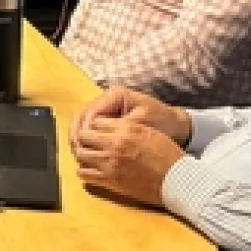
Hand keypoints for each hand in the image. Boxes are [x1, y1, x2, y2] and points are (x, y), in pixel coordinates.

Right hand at [72, 86, 191, 149]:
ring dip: (78, 139)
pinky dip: (85, 140)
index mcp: (115, 95)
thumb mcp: (143, 123)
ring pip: (81, 123)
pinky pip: (88, 129)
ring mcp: (105, 109)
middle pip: (81, 116)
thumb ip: (121, 126)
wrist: (174, 124)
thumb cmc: (161, 121)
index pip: (91, 113)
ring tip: (78, 155)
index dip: (84, 131)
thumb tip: (100, 134)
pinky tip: (85, 153)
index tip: (82, 147)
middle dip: (77, 135)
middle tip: (76, 152)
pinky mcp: (106, 119)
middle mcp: (106, 99)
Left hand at [72, 118, 186, 206]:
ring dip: (83, 153)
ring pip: (81, 154)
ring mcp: (110, 163)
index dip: (94, 125)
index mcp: (126, 128)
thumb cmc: (166, 155)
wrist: (176, 179)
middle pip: (84, 135)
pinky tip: (91, 169)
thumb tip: (110, 125)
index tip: (95, 130)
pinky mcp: (109, 180)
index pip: (96, 121)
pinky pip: (84, 173)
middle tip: (88, 143)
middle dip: (85, 138)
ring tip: (89, 156)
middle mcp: (115, 144)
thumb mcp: (149, 131)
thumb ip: (127, 127)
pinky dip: (84, 170)